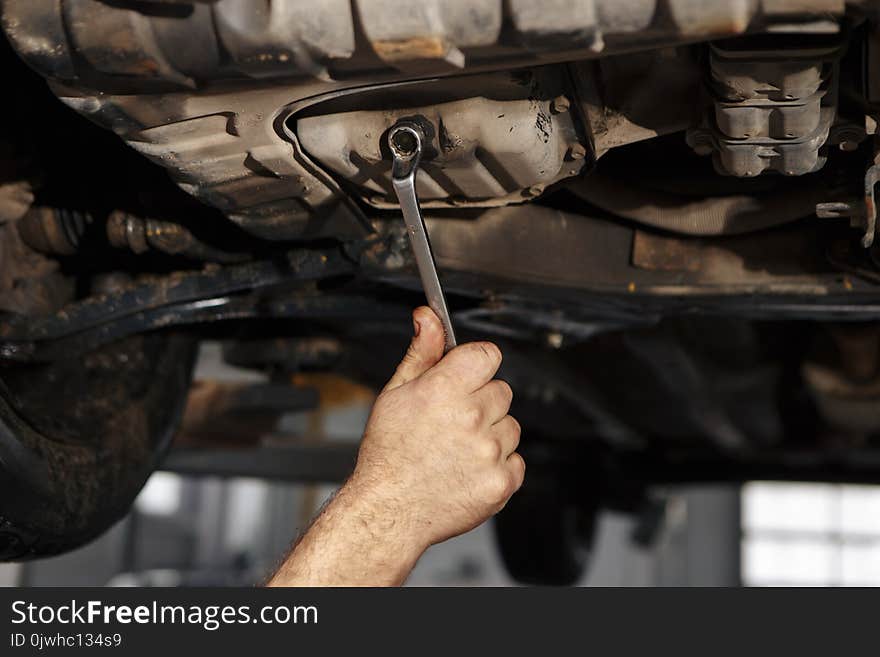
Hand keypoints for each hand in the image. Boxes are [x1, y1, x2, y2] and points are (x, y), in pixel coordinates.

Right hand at [347, 306, 524, 552]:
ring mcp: (490, 451)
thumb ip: (421, 351)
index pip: (488, 355)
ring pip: (511, 426)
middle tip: (451, 423)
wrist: (388, 509)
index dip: (476, 366)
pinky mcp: (501, 481)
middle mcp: (472, 417)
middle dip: (481, 403)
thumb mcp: (396, 393)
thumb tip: (427, 317)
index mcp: (445, 388)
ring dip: (492, 435)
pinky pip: (516, 461)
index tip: (465, 378)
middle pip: (502, 391)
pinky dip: (499, 466)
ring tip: (457, 450)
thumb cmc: (388, 454)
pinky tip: (469, 470)